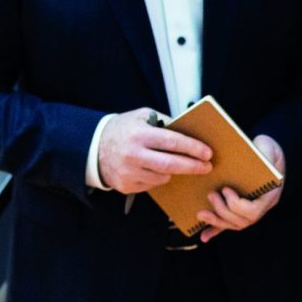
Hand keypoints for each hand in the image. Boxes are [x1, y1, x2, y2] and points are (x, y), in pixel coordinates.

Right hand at [98, 108, 212, 194]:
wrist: (94, 147)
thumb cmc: (123, 129)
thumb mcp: (142, 116)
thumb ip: (164, 122)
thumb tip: (190, 131)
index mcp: (139, 134)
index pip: (172, 142)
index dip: (192, 148)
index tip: (208, 152)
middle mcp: (133, 155)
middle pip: (171, 165)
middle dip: (193, 166)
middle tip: (207, 166)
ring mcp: (128, 172)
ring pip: (163, 177)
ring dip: (174, 172)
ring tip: (175, 164)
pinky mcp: (126, 185)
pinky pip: (152, 185)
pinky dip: (158, 178)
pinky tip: (155, 170)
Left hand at [196, 135, 285, 241]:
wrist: (268, 152)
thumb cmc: (267, 149)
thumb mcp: (266, 147)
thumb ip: (261, 152)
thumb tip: (253, 154)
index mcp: (270, 195)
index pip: (254, 211)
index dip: (236, 204)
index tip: (225, 189)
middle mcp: (262, 206)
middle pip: (242, 222)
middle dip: (223, 211)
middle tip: (211, 195)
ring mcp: (252, 210)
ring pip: (235, 225)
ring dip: (216, 221)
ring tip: (201, 214)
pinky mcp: (241, 210)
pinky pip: (229, 224)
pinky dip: (216, 230)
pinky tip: (204, 236)